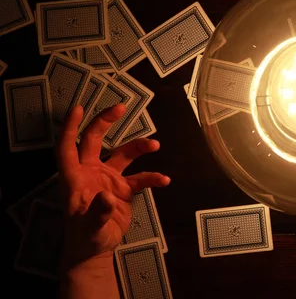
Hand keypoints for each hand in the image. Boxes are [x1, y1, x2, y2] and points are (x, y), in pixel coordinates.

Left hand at [57, 104, 169, 267]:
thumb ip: (98, 211)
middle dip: (105, 122)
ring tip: (155, 144)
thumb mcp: (89, 228)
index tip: (79, 108)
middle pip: (95, 140)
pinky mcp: (124, 189)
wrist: (96, 251)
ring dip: (138, 147)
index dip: (71, 127)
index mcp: (75, 178)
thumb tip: (109, 197)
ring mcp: (108, 179)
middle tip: (120, 107)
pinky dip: (152, 178)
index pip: (68, 147)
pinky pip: (140, 178)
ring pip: (123, 154)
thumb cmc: (84, 238)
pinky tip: (164, 180)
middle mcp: (90, 172)